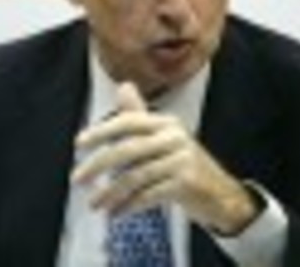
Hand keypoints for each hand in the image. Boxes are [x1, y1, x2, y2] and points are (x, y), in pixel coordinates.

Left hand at [71, 82, 259, 234]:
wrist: (222, 194)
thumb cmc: (184, 164)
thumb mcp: (164, 137)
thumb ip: (140, 116)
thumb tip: (123, 87)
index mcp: (166, 123)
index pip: (129, 122)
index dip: (102, 131)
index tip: (79, 144)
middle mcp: (174, 137)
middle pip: (128, 150)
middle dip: (98, 165)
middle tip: (77, 179)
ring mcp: (182, 160)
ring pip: (135, 176)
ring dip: (110, 193)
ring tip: (94, 204)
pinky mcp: (186, 184)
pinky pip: (148, 195)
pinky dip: (128, 206)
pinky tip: (115, 213)